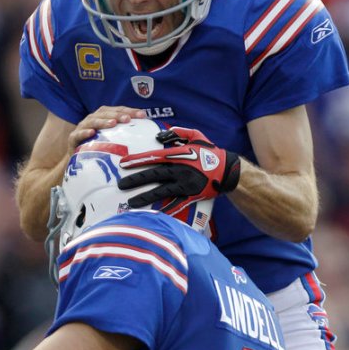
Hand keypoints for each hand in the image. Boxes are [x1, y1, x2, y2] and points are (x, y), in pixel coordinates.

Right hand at [67, 105, 146, 155]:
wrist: (78, 160)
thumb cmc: (98, 148)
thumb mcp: (113, 140)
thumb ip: (125, 135)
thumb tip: (146, 134)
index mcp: (103, 117)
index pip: (118, 111)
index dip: (130, 111)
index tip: (143, 115)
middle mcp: (92, 119)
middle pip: (105, 113)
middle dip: (117, 115)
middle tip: (127, 119)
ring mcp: (82, 128)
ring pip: (92, 121)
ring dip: (103, 121)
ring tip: (113, 123)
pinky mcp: (73, 139)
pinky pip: (78, 134)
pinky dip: (84, 132)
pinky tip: (91, 133)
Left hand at [117, 127, 239, 208]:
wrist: (228, 170)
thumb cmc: (209, 152)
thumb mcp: (196, 135)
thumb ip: (178, 133)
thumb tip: (159, 136)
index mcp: (179, 155)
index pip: (154, 157)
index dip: (138, 160)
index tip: (123, 163)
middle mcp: (180, 170)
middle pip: (153, 175)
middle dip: (136, 179)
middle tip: (120, 184)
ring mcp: (185, 184)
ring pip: (161, 191)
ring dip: (145, 197)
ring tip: (130, 202)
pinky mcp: (191, 196)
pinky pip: (176, 204)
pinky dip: (165, 211)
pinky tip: (153, 216)